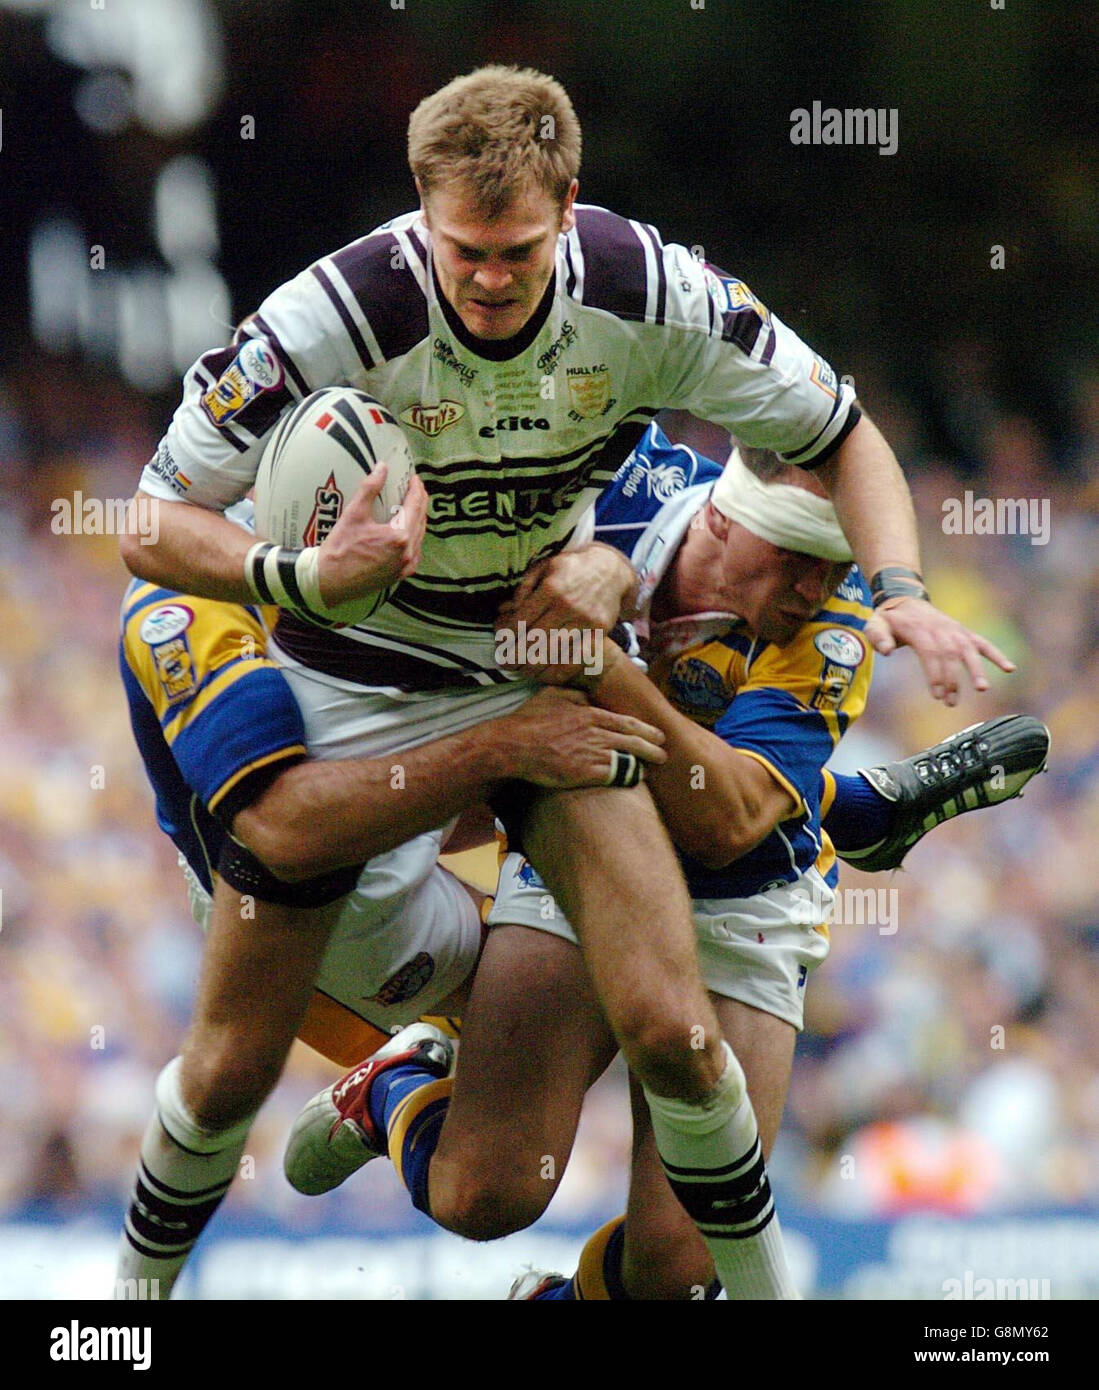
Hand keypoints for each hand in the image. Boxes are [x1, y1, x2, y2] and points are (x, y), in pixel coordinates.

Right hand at [317, 467, 426, 605]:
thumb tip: (382, 468)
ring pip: (420, 537)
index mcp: (398, 535)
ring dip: (419, 519)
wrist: (329, 581)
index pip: (415, 505)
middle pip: (421, 520)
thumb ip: (370, 488)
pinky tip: (410, 532)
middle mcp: (407, 552)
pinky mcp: (400, 575)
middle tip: (415, 488)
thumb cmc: (339, 549)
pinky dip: (415, 539)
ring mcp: (405, 566)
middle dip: (420, 502)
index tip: (414, 479)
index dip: (416, 489)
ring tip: (413, 506)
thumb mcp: (354, 514)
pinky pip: (415, 552)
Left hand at [496, 544, 635, 684]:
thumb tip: (510, 608)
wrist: (611, 570)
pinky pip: (576, 659)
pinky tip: (545, 675)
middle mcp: (569, 606)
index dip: (507, 635)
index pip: (522, 620)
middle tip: (504, 663)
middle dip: (515, 655)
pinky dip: (558, 672)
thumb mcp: (545, 567)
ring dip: (533, 667)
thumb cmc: (571, 569)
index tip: (500, 642)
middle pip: (535, 640)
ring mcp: (586, 622)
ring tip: (521, 671)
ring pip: (553, 653)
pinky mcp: (600, 633)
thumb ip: (526, 586)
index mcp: (552, 589)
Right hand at [497, 687, 665, 788]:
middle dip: (652, 745)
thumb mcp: (552, 696)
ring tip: (654, 767)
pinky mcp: (586, 772)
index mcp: (590, 714)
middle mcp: (596, 732)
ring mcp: (593, 752)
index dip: (643, 729)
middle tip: (663, 750)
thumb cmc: (529, 720)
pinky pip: (616, 775)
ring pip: (628, 757)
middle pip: (632, 740)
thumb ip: (574, 695)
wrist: (514, 745)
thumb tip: (586, 697)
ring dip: (645, 762)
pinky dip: (629, 776)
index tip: (655, 733)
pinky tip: (637, 779)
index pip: (625, 722)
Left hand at [865, 596, 1014, 705]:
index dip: (935, 673)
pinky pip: (982, 643)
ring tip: (983, 689)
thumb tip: (886, 651)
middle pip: (950, 655)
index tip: (937, 694)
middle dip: (952, 679)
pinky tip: (1010, 669)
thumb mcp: (875, 624)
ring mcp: (954, 630)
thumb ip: (877, 637)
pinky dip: (996, 655)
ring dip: (977, 669)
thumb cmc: (889, 619)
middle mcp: (940, 628)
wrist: (905, 601)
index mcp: (919, 628)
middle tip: (950, 702)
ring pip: (968, 649)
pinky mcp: (963, 633)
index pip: (931, 652)